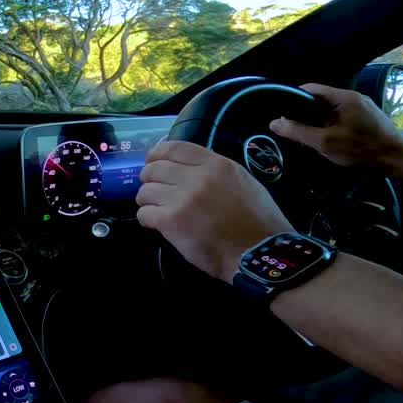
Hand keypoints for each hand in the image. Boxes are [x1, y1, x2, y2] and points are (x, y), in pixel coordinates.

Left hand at [137, 141, 292, 280]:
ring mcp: (182, 198)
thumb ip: (215, 171)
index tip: (152, 162)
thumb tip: (188, 167)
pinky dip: (147, 219)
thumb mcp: (243, 182)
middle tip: (155, 191)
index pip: (174, 147)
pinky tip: (157, 223)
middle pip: (154, 168)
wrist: (258, 254)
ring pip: (145, 191)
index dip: (157, 154)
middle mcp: (197, 178)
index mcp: (217, 165)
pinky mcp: (171, 221)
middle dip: (149, 179)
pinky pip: (144, 213)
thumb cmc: (257, 222)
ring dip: (148, 201)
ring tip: (157, 209)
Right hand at [270, 83, 402, 177]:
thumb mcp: (324, 142)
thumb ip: (298, 132)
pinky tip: (329, 138)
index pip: (310, 89)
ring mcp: (362, 106)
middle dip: (305, 113)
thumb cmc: (360, 149)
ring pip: (331, 109)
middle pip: (320, 99)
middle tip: (294, 129)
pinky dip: (331, 124)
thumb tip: (274, 123)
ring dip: (318, 120)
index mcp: (343, 97)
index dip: (292, 99)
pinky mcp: (368, 117)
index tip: (282, 114)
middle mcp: (353, 97)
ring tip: (309, 135)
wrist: (396, 160)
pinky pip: (342, 115)